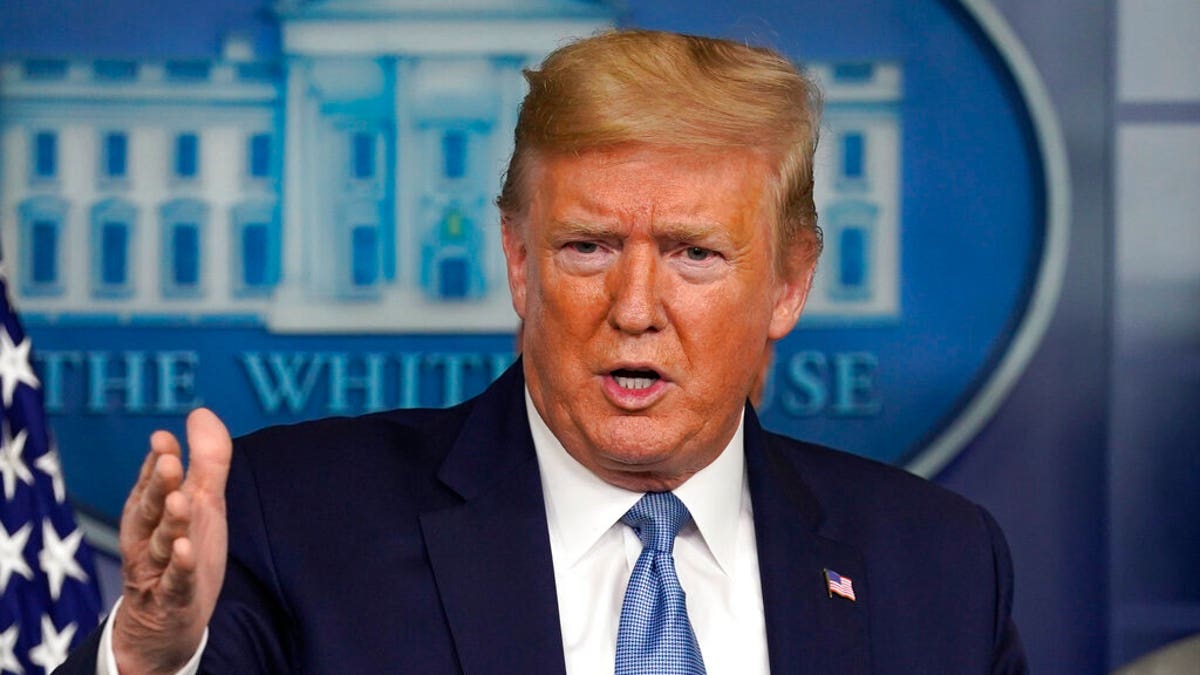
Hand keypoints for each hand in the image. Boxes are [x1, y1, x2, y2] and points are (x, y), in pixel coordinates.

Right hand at [112, 409, 230, 673]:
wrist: (168, 620)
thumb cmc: (184, 549)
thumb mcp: (201, 503)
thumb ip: (205, 460)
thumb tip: (200, 412)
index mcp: (152, 511)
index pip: (153, 481)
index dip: (159, 461)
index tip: (165, 438)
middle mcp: (147, 537)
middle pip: (150, 509)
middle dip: (158, 486)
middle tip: (169, 461)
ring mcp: (157, 568)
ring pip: (161, 542)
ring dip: (170, 522)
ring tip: (181, 501)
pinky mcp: (172, 598)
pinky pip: (175, 581)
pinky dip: (180, 566)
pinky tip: (186, 550)